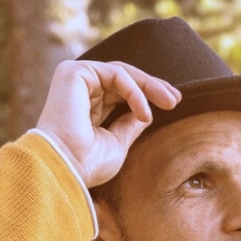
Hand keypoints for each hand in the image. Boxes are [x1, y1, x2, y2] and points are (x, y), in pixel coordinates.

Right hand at [35, 60, 182, 186]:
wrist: (64, 168)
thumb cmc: (86, 164)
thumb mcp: (117, 143)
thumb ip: (130, 125)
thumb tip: (146, 114)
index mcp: (86, 108)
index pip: (120, 92)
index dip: (147, 95)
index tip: (173, 103)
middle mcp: (79, 91)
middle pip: (123, 79)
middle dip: (152, 86)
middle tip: (176, 99)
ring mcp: (75, 79)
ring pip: (121, 73)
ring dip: (148, 86)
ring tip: (169, 102)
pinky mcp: (73, 72)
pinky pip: (115, 74)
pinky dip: (134, 91)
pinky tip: (144, 111)